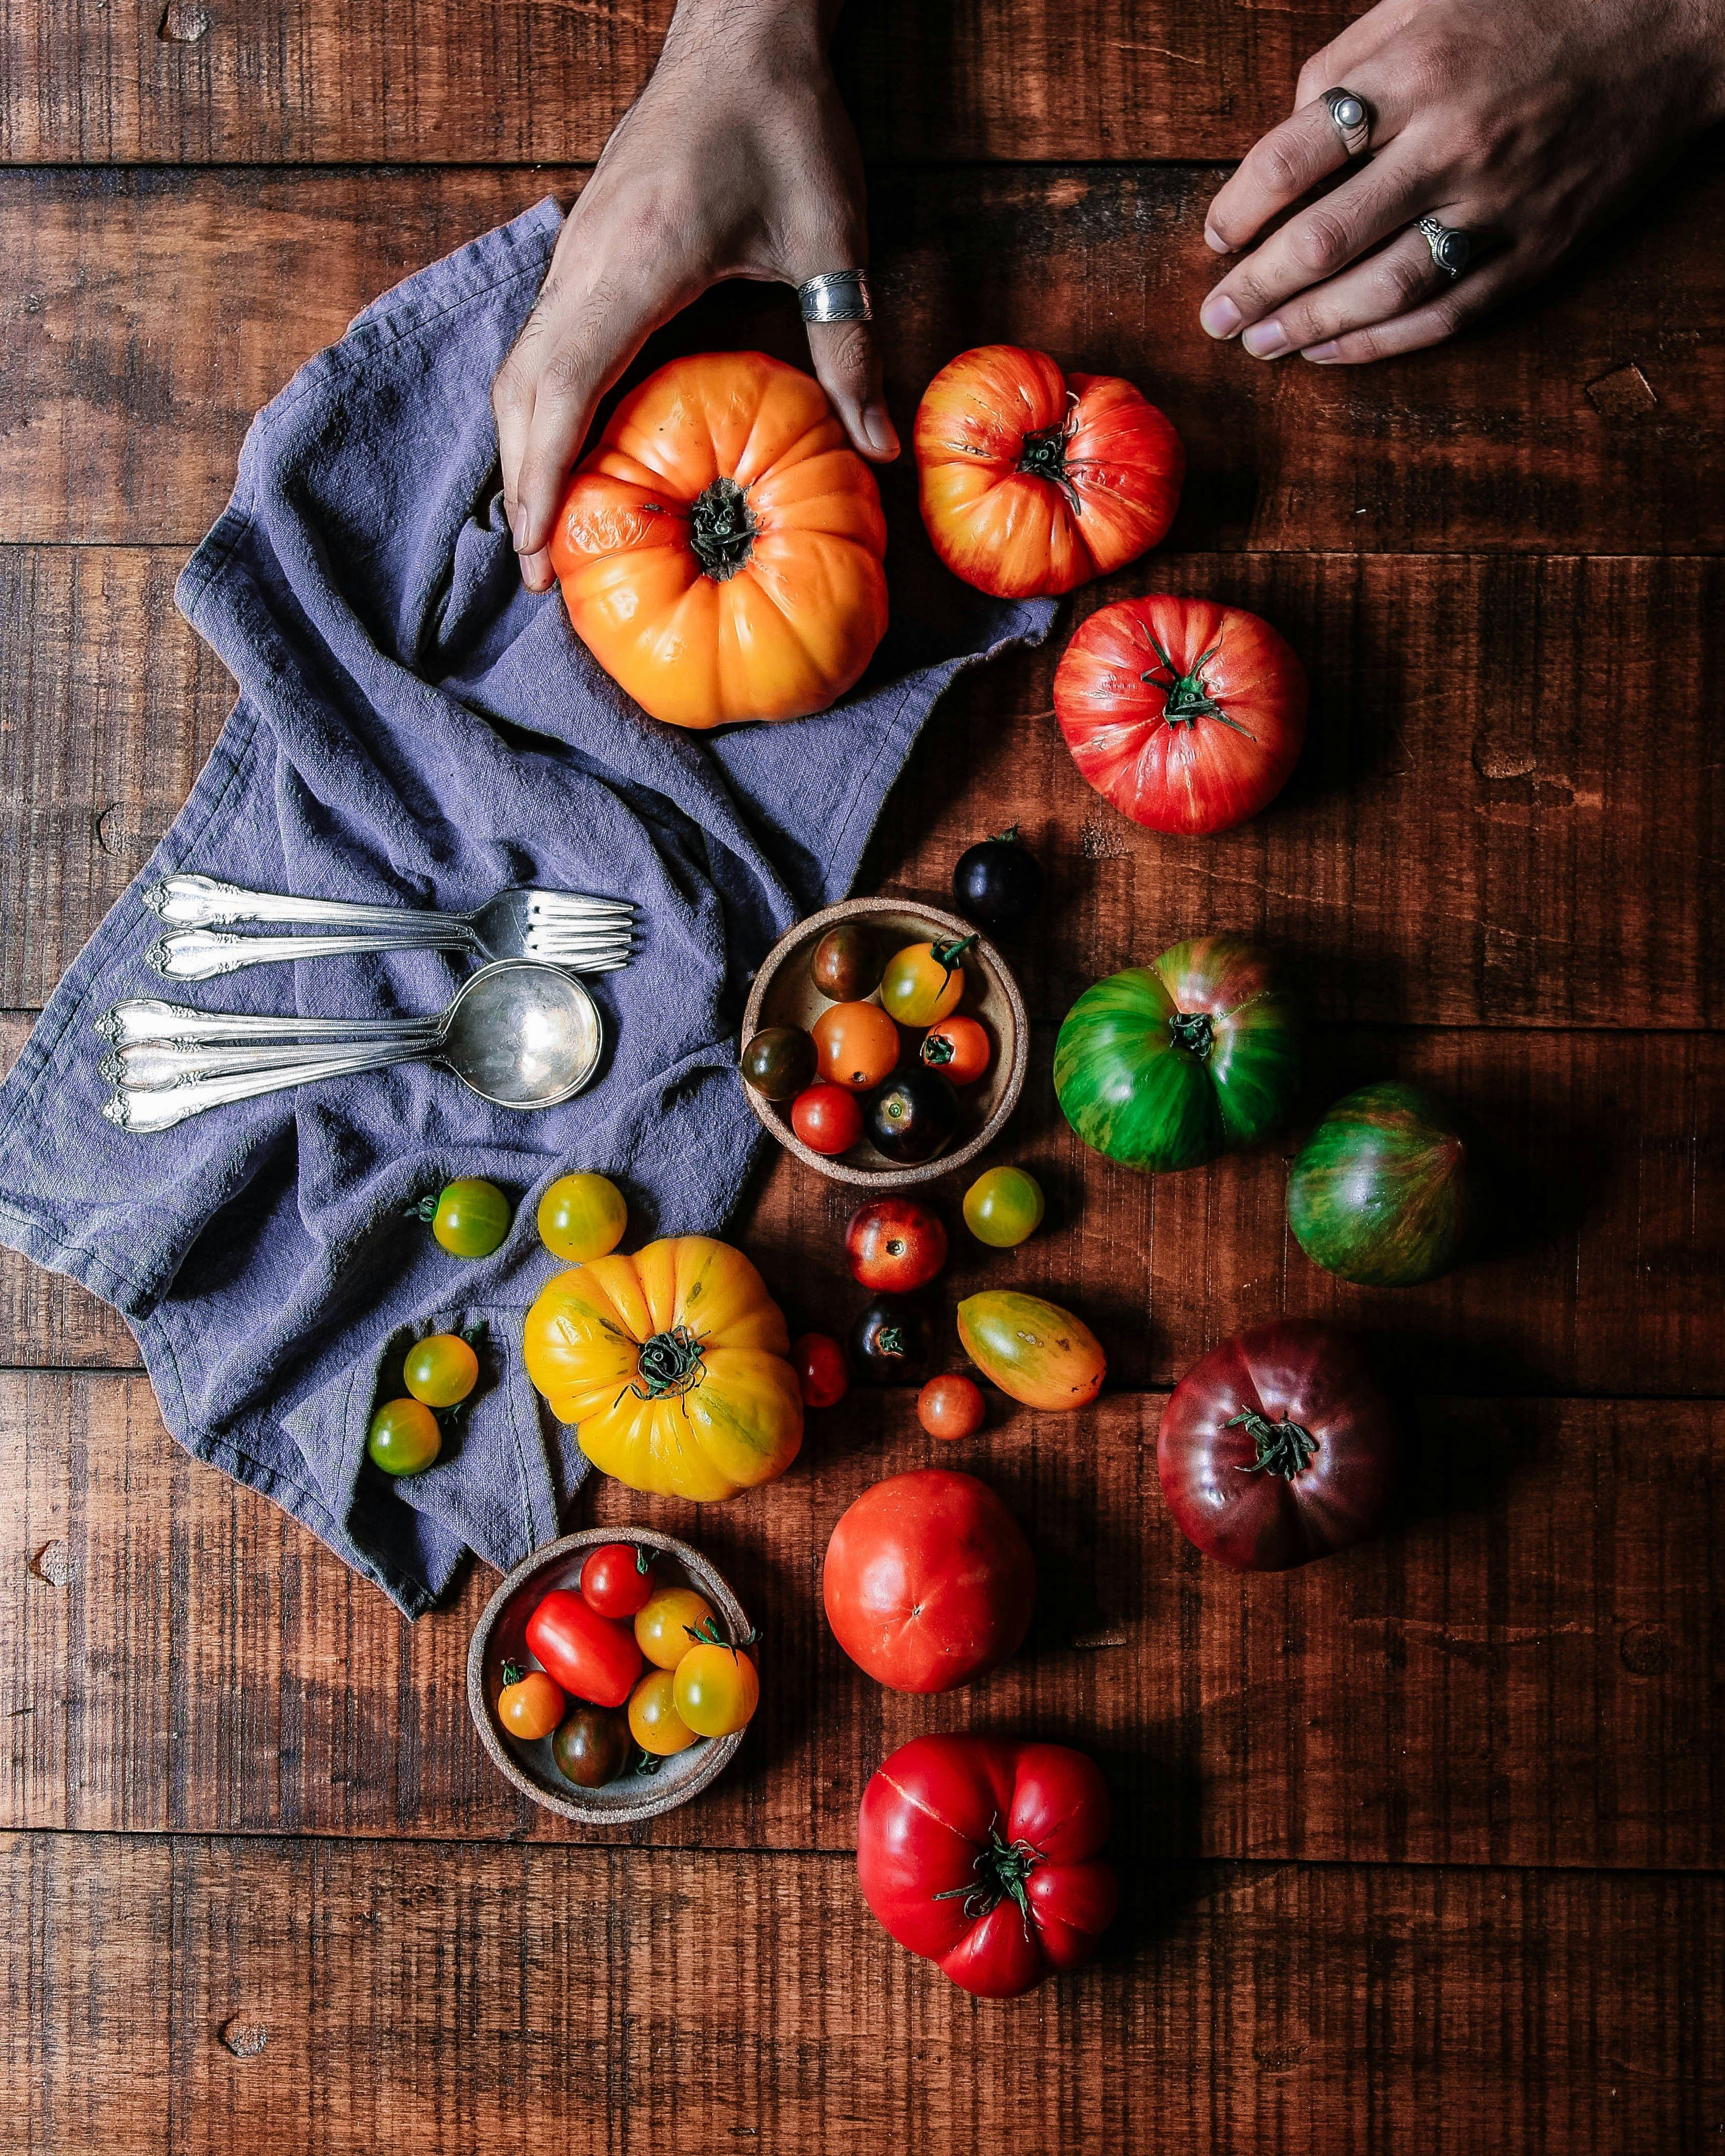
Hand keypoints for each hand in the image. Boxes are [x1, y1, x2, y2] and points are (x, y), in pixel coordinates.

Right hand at [494, 0, 894, 592]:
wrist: (744, 31)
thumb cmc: (787, 126)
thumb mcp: (832, 241)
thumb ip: (849, 349)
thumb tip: (880, 450)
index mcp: (635, 264)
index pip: (563, 389)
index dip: (544, 480)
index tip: (542, 555)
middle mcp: (584, 262)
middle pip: (523, 394)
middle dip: (523, 488)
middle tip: (541, 575)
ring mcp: (574, 254)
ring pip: (521, 369)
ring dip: (524, 453)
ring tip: (545, 532)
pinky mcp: (583, 251)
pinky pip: (542, 345)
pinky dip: (541, 411)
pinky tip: (568, 455)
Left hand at [1199, 0, 1724, 364]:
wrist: (1668, 26)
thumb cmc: (1536, 3)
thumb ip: (1347, 60)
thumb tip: (1284, 129)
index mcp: (1416, 75)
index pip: (1294, 160)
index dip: (1239, 210)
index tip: (1215, 237)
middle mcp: (1452, 145)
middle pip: (1326, 239)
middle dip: (1257, 287)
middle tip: (1216, 318)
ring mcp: (1498, 205)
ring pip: (1381, 290)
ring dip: (1307, 326)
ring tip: (1259, 344)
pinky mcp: (1537, 249)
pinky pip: (1443, 314)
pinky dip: (1378, 342)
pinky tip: (1330, 350)